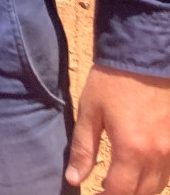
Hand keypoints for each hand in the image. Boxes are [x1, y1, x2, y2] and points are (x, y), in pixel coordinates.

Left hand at [66, 65, 169, 193]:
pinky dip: (154, 177)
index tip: (94, 194)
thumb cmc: (113, 81)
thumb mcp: (90, 111)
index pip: (119, 191)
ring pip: (158, 186)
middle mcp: (157, 155)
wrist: (144, 54)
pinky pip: (168, 171)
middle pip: (142, 193)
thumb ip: (83, 148)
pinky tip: (139, 169)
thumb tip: (74, 178)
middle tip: (105, 190)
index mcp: (131, 149)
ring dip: (140, 190)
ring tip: (121, 183)